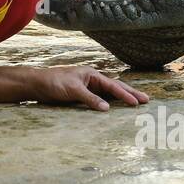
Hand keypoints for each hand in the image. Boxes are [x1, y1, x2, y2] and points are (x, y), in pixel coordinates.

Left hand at [29, 65, 149, 111]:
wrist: (37, 85)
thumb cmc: (53, 83)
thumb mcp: (72, 90)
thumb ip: (90, 99)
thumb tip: (107, 109)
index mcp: (91, 74)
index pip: (112, 86)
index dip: (125, 95)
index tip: (137, 103)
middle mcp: (92, 80)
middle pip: (115, 86)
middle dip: (130, 93)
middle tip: (146, 100)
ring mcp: (87, 87)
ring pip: (109, 93)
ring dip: (122, 98)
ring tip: (136, 102)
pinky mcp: (82, 95)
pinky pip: (100, 98)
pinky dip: (110, 102)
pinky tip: (116, 107)